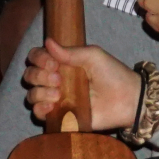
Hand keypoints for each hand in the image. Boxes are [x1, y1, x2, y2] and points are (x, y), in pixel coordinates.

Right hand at [23, 39, 142, 133]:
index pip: (36, 57)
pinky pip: (39, 114)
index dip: (38, 59)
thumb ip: (70, 52)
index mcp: (62, 63)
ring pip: (32, 94)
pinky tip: (51, 105)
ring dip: (39, 92)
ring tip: (58, 94)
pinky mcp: (61, 117)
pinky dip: (40, 108)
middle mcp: (55, 80)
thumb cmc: (113, 74)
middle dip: (39, 75)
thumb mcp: (93, 56)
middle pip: (30, 75)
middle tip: (58, 78)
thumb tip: (47, 42)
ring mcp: (57, 99)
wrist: (128, 100)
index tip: (53, 63)